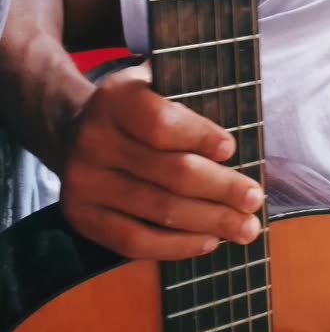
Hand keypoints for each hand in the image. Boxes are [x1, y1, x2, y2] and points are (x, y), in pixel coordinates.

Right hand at [61, 64, 263, 259]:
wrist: (73, 129)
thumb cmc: (136, 110)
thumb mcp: (157, 86)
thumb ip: (191, 98)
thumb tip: (240, 138)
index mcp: (115, 99)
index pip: (162, 122)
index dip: (200, 136)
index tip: (233, 149)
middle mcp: (93, 140)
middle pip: (169, 172)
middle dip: (221, 188)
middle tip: (254, 199)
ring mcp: (83, 181)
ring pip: (158, 210)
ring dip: (210, 222)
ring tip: (244, 227)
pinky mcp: (81, 216)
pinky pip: (135, 241)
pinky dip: (177, 245)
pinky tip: (208, 240)